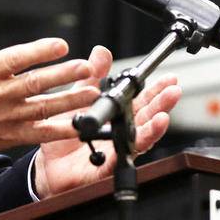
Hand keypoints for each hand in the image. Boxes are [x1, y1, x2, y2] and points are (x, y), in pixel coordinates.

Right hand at [0, 0, 99, 167]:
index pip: (15, 58)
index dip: (39, 51)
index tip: (60, 44)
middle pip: (35, 83)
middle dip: (63, 75)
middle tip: (85, 66)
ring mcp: (4, 118)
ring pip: (42, 108)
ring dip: (69, 100)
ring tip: (91, 92)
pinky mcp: (9, 135)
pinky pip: (39, 133)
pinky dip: (61, 130)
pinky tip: (79, 124)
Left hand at [33, 46, 181, 197]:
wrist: (46, 165)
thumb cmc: (63, 135)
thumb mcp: (75, 98)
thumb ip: (90, 77)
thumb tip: (101, 52)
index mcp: (116, 116)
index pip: (140, 101)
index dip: (155, 90)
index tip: (168, 78)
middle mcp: (120, 133)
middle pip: (146, 117)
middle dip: (161, 104)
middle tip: (173, 91)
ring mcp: (116, 150)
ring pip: (140, 137)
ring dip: (155, 126)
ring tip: (164, 114)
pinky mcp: (106, 166)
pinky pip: (123, 156)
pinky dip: (136, 144)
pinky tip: (145, 134)